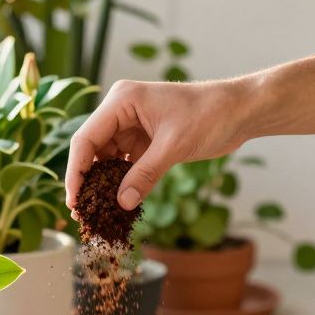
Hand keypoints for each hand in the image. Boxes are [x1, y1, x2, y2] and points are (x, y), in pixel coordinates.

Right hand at [65, 78, 254, 212]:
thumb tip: (122, 204)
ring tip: (97, 213)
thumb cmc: (210, 115)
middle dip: (86, 181)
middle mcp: (122, 111)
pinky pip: (126, 164)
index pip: (86, 139)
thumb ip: (146, 174)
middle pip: (92, 150)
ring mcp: (133, 126)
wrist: (240, 111)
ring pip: (107, 159)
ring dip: (103, 185)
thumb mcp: (174, 146)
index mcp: (122, 100)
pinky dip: (122, 183)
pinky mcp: (145, 140)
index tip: (73, 201)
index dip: (76, 172)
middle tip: (81, 213)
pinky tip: (119, 203)